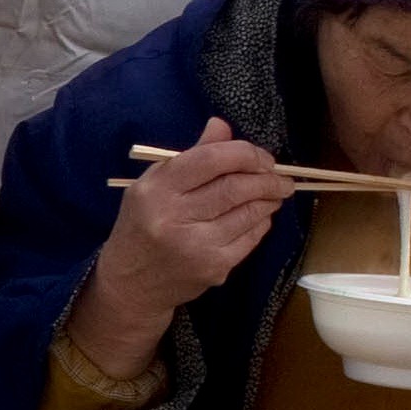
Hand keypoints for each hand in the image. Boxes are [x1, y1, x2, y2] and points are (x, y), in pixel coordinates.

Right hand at [64, 120, 289, 377]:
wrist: (130, 283)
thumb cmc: (142, 225)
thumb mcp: (154, 185)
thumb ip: (192, 155)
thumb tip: (222, 126)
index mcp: (157, 190)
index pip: (211, 159)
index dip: (245, 152)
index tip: (261, 156)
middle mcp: (174, 218)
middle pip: (236, 187)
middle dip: (267, 177)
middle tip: (279, 175)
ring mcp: (196, 246)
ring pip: (249, 213)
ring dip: (269, 199)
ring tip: (276, 192)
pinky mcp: (214, 268)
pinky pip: (250, 238)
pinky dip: (261, 222)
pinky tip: (260, 216)